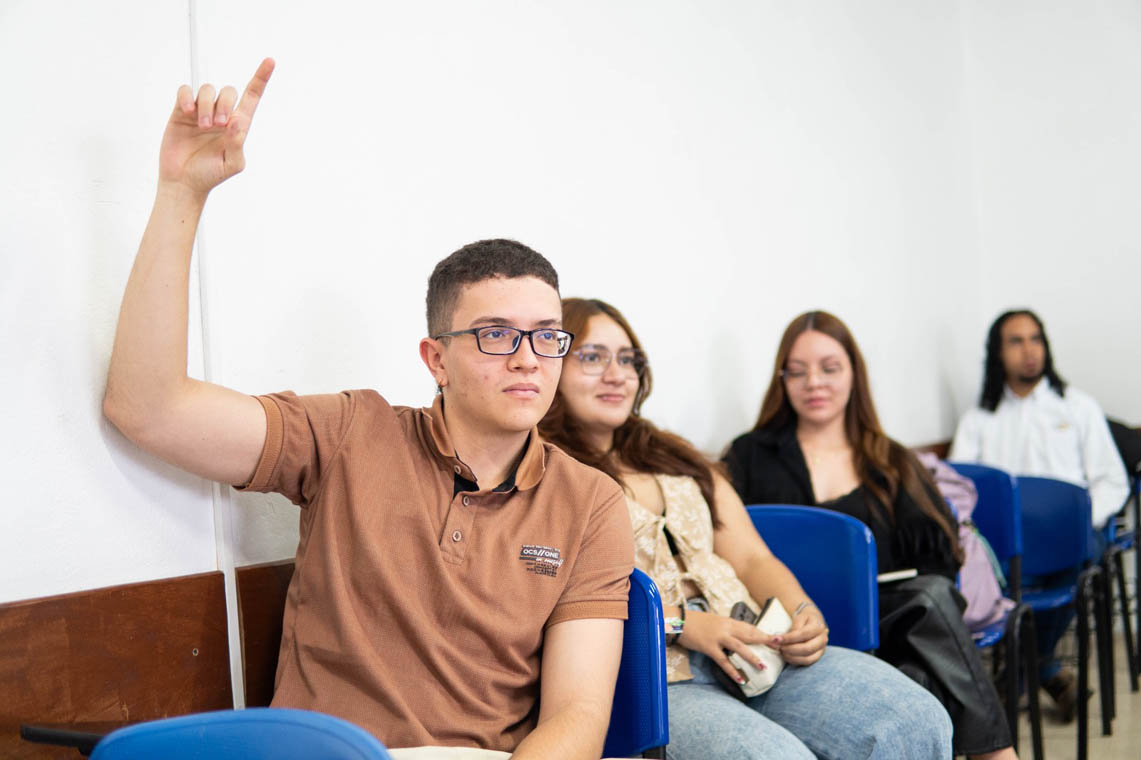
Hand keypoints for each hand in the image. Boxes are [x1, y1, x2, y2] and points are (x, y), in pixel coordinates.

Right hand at [158, 58, 274, 195]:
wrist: (183, 182)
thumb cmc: (210, 174)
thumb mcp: (231, 164)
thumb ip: (237, 143)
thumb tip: (238, 120)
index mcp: (238, 126)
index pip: (252, 97)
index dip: (261, 79)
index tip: (270, 61)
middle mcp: (221, 115)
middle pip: (229, 91)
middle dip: (224, 104)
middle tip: (217, 125)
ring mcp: (201, 111)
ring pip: (207, 90)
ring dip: (206, 105)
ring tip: (202, 126)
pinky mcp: (181, 111)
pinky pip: (186, 91)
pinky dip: (187, 97)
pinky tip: (187, 112)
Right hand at [677, 609, 779, 684]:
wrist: (678, 621)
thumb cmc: (696, 622)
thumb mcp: (715, 622)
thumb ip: (727, 628)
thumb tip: (739, 637)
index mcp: (728, 621)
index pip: (750, 627)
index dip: (763, 633)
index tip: (777, 638)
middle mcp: (726, 628)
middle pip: (749, 634)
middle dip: (765, 640)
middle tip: (780, 647)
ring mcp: (718, 637)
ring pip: (739, 647)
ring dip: (752, 657)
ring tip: (763, 666)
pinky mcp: (709, 647)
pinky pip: (723, 660)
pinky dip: (732, 670)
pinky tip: (740, 679)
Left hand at [776, 604, 827, 665]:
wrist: (815, 622)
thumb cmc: (805, 619)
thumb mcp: (800, 617)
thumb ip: (794, 627)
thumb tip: (784, 638)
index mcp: (818, 627)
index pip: (803, 634)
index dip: (789, 638)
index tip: (776, 639)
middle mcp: (822, 639)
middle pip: (807, 648)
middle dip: (790, 649)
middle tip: (778, 647)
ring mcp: (821, 649)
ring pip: (807, 658)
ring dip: (791, 657)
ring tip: (781, 651)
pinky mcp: (818, 656)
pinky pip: (806, 662)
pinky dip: (795, 661)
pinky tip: (786, 656)